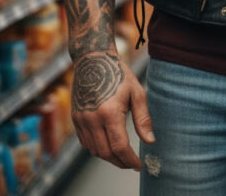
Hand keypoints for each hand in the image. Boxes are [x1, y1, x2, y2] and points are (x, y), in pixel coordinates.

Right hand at [71, 51, 154, 169]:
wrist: (93, 60)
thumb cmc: (118, 74)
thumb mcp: (137, 92)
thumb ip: (143, 119)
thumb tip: (150, 141)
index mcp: (109, 112)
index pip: (120, 147)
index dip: (130, 160)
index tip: (139, 165)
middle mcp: (92, 119)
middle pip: (106, 153)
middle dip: (120, 162)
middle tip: (131, 163)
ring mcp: (81, 120)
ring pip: (94, 150)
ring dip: (108, 157)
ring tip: (122, 156)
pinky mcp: (75, 119)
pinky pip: (85, 143)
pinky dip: (96, 149)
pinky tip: (107, 145)